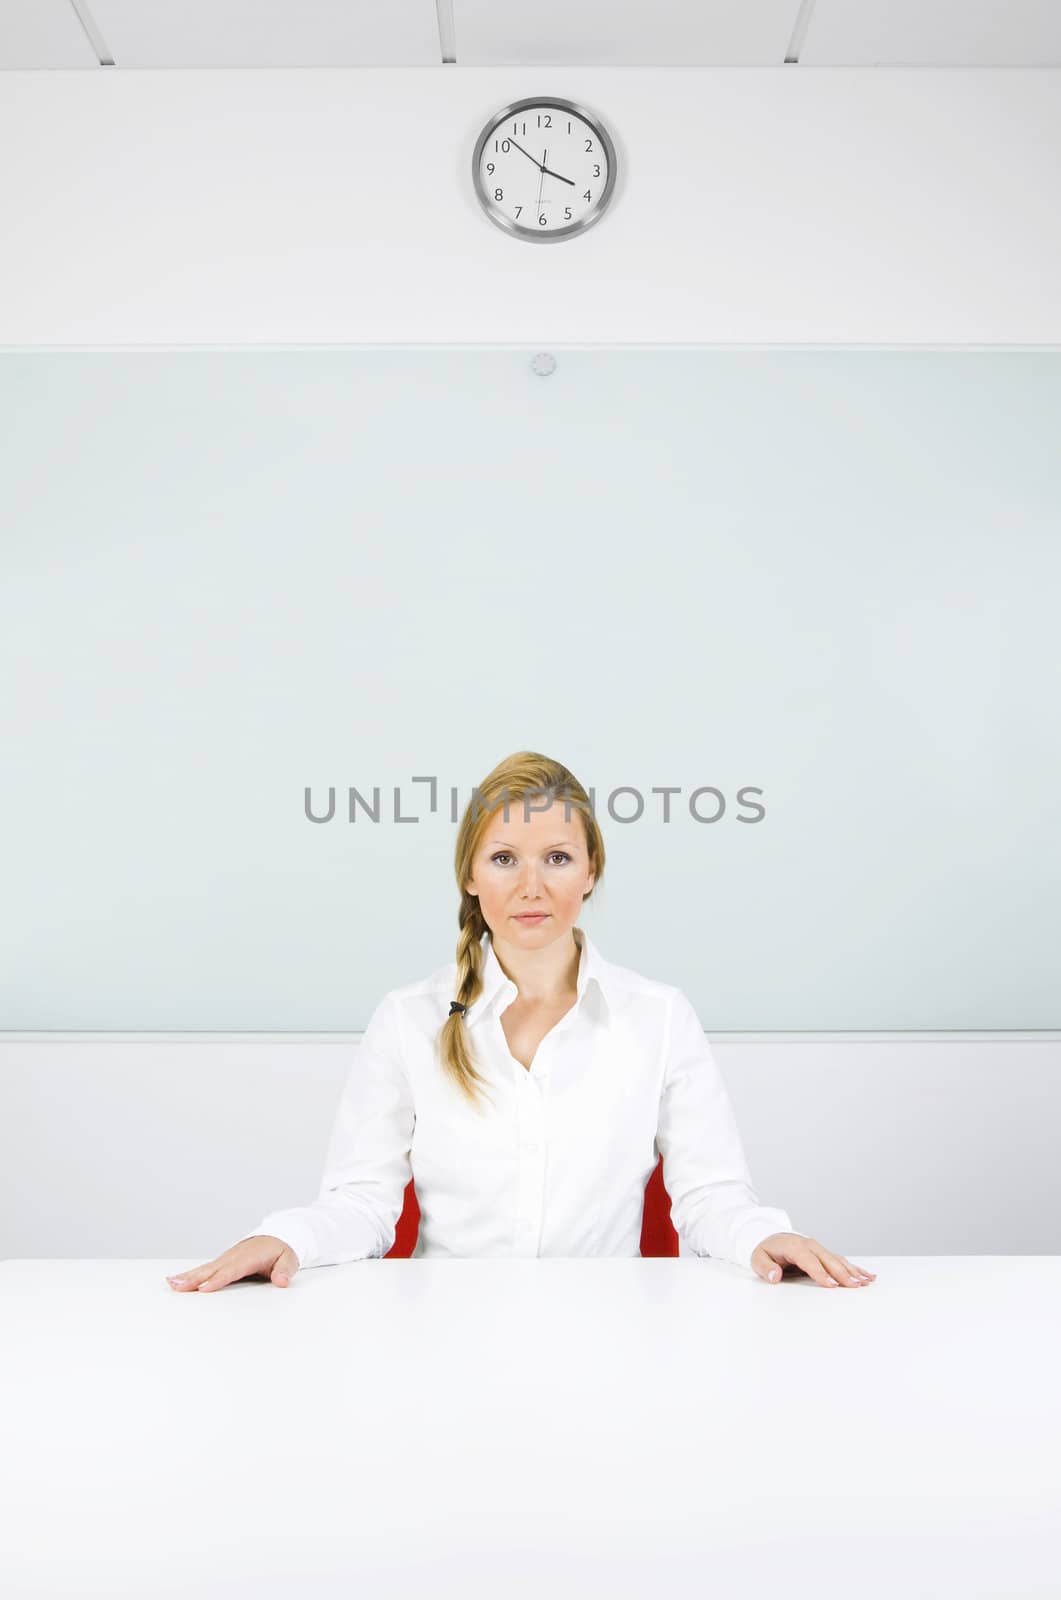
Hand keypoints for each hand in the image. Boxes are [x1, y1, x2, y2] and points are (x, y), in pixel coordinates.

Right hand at [165, 1235, 298, 1292]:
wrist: (276, 1237)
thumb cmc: (281, 1250)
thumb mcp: (290, 1259)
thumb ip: (285, 1270)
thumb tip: (281, 1281)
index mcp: (250, 1256)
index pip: (232, 1270)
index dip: (218, 1279)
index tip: (204, 1288)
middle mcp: (234, 1256)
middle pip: (213, 1269)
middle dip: (195, 1278)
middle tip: (178, 1286)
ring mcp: (226, 1259)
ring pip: (204, 1269)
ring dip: (187, 1276)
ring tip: (171, 1284)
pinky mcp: (221, 1263)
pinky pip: (204, 1269)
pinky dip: (189, 1275)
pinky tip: (175, 1281)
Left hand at [750, 1233, 876, 1288]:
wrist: (769, 1236)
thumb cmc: (765, 1250)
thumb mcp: (758, 1258)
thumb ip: (765, 1268)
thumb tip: (774, 1276)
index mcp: (795, 1247)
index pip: (809, 1262)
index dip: (821, 1273)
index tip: (832, 1285)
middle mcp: (810, 1246)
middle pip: (829, 1261)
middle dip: (842, 1274)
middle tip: (855, 1286)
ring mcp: (819, 1249)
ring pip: (838, 1260)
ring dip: (853, 1271)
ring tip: (866, 1282)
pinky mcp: (823, 1253)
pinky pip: (841, 1260)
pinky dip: (854, 1268)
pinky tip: (867, 1275)